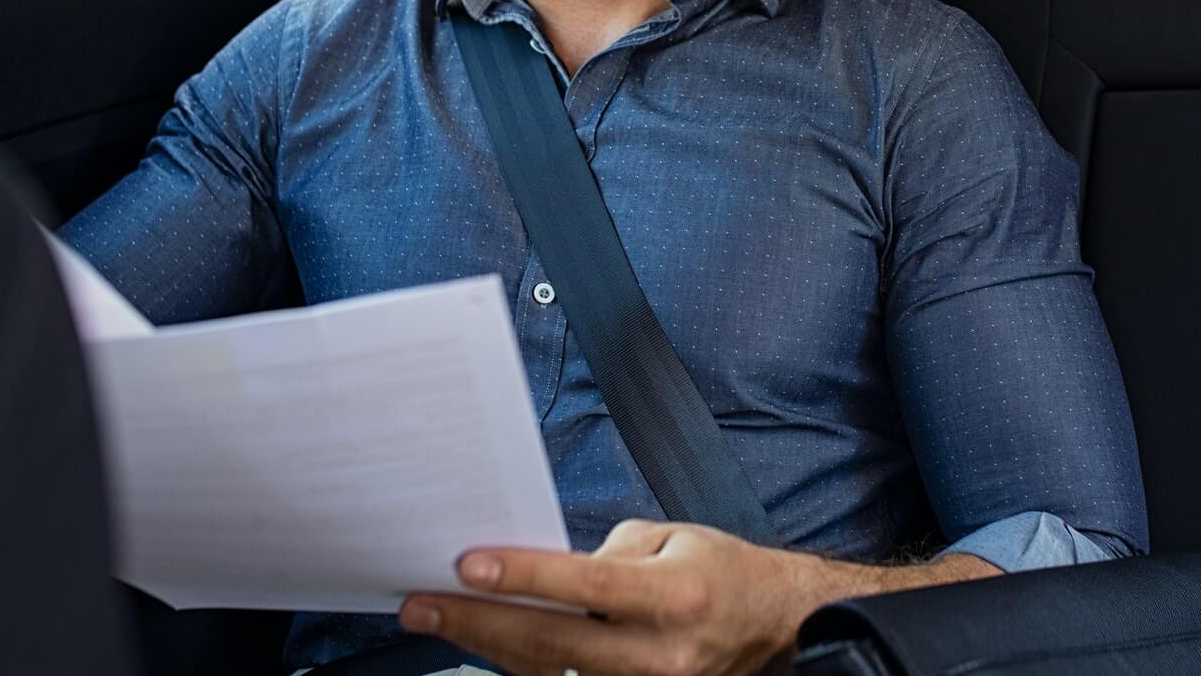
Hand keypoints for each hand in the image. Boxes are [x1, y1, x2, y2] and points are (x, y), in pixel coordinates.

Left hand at [400, 519, 823, 675]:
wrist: (779, 629)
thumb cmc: (724, 574)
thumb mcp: (674, 538)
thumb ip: (610, 555)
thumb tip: (543, 573)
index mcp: (674, 596)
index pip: (586, 586)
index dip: (524, 576)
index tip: (468, 563)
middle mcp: (660, 654)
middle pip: (552, 642)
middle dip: (478, 622)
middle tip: (420, 604)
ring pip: (550, 673)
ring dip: (489, 647)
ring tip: (439, 621)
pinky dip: (525, 667)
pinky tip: (490, 647)